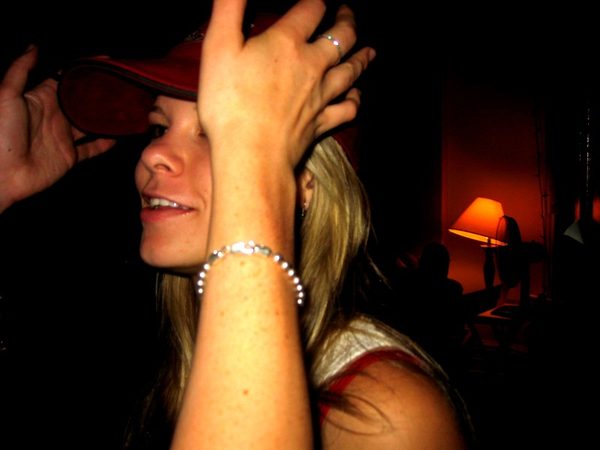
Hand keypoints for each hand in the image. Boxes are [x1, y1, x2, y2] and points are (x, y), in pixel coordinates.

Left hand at [0, 46, 114, 211]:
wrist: (2, 174)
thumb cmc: (1, 133)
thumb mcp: (6, 95)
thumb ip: (20, 70)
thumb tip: (34, 46)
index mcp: (40, 99)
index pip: (65, 80)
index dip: (83, 70)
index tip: (104, 62)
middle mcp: (55, 116)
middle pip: (82, 101)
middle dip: (100, 93)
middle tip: (121, 84)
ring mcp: (63, 137)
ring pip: (90, 123)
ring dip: (105, 116)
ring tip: (125, 107)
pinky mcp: (69, 157)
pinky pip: (91, 148)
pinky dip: (105, 143)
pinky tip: (119, 135)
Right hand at [198, 0, 374, 169]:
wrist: (250, 154)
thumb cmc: (229, 101)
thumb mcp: (219, 46)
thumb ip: (230, 8)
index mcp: (287, 42)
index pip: (312, 9)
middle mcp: (313, 64)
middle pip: (341, 37)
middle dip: (347, 21)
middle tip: (348, 14)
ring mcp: (321, 96)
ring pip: (350, 71)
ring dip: (361, 58)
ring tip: (370, 51)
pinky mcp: (321, 123)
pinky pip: (348, 109)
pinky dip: (356, 100)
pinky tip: (357, 96)